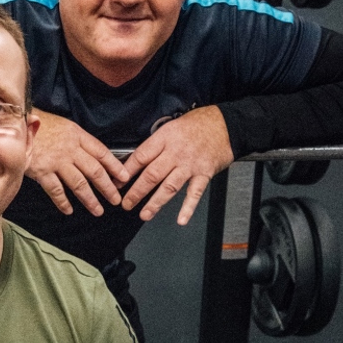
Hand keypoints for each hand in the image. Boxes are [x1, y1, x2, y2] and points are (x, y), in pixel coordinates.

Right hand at [25, 109, 129, 216]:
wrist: (14, 123)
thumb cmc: (38, 124)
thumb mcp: (64, 126)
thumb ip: (78, 140)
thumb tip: (93, 156)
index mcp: (77, 135)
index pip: (102, 152)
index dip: (115, 166)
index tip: (124, 178)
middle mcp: (70, 149)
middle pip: (94, 171)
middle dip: (108, 187)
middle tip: (116, 199)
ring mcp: (56, 161)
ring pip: (79, 183)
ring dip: (90, 199)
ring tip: (98, 210)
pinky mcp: (41, 171)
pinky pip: (56, 190)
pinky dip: (62, 202)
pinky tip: (68, 210)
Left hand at [120, 105, 233, 224]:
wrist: (225, 124)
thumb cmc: (198, 124)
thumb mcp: (172, 126)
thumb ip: (156, 144)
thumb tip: (136, 160)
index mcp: (164, 139)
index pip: (141, 157)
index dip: (126, 171)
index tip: (117, 183)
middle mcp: (176, 152)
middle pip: (151, 175)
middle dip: (136, 192)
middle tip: (126, 203)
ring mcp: (190, 164)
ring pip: (169, 186)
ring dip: (155, 203)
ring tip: (144, 214)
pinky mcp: (204, 173)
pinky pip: (194, 193)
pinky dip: (188, 207)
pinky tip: (181, 219)